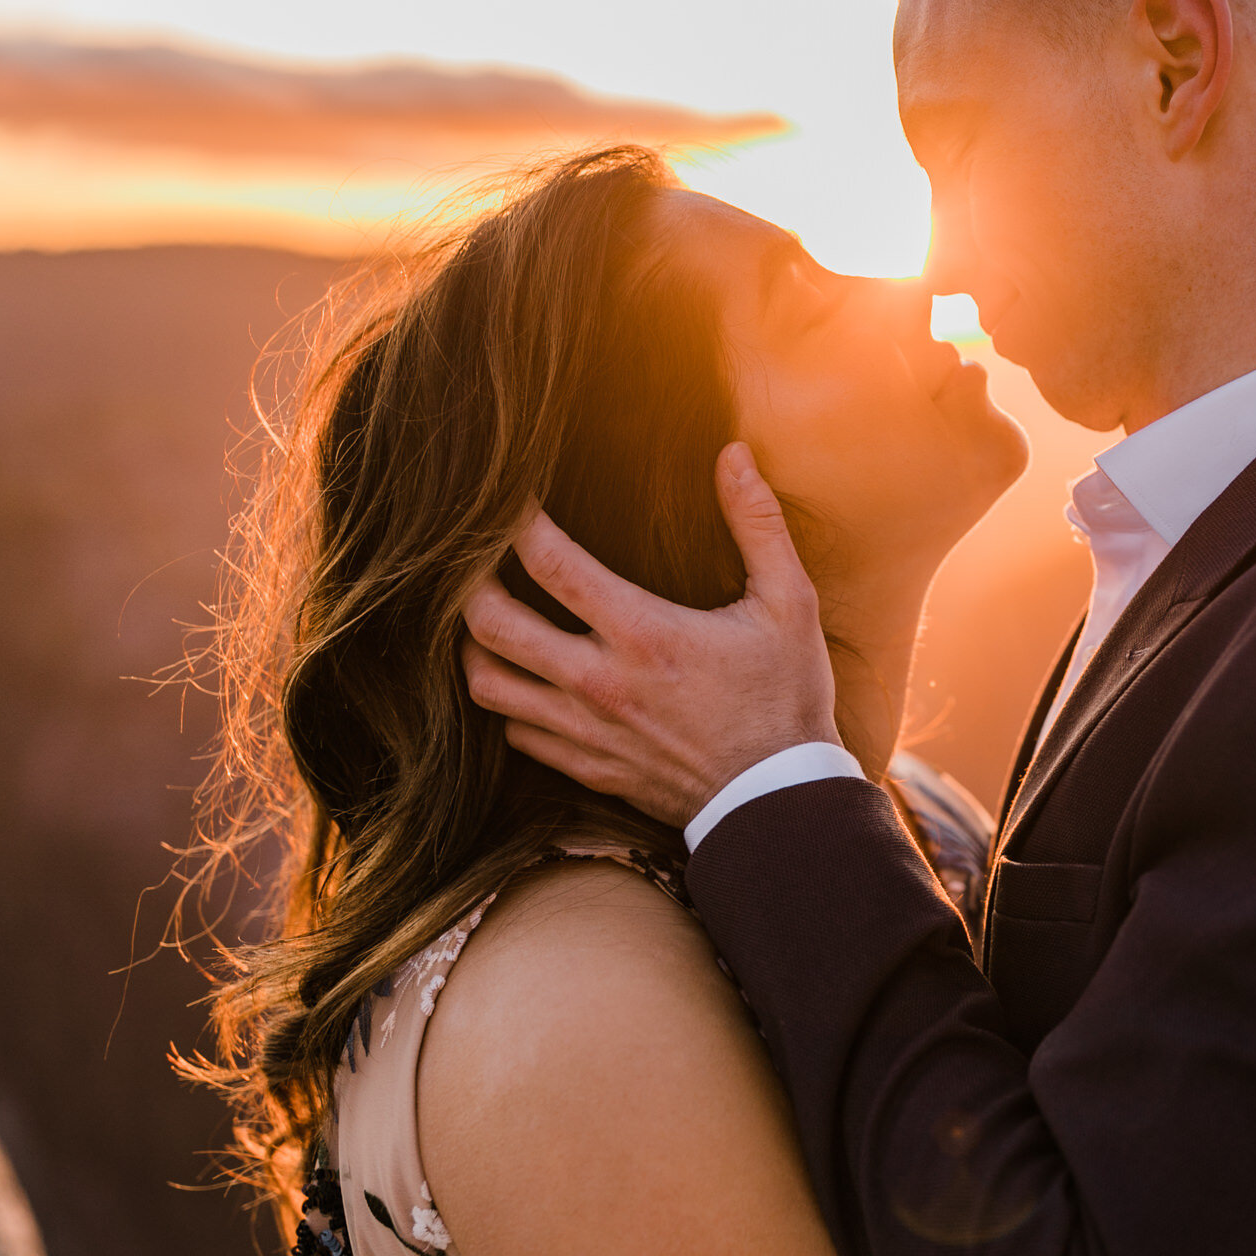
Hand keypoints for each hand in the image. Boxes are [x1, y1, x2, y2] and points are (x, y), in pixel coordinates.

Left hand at [459, 443, 841, 826]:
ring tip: (487, 617)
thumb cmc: (786, 698)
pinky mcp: (587, 769)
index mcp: (643, 633)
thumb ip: (758, 524)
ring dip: (475, 645)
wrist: (778, 802)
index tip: (507, 496)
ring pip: (486, 684)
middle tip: (473, 557)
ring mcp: (586, 731)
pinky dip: (507, 702)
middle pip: (489, 624)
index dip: (513, 520)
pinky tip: (524, 678)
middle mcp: (599, 683)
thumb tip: (734, 453)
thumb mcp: (789, 604)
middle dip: (466, 581)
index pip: (547, 562)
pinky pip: (514, 734)